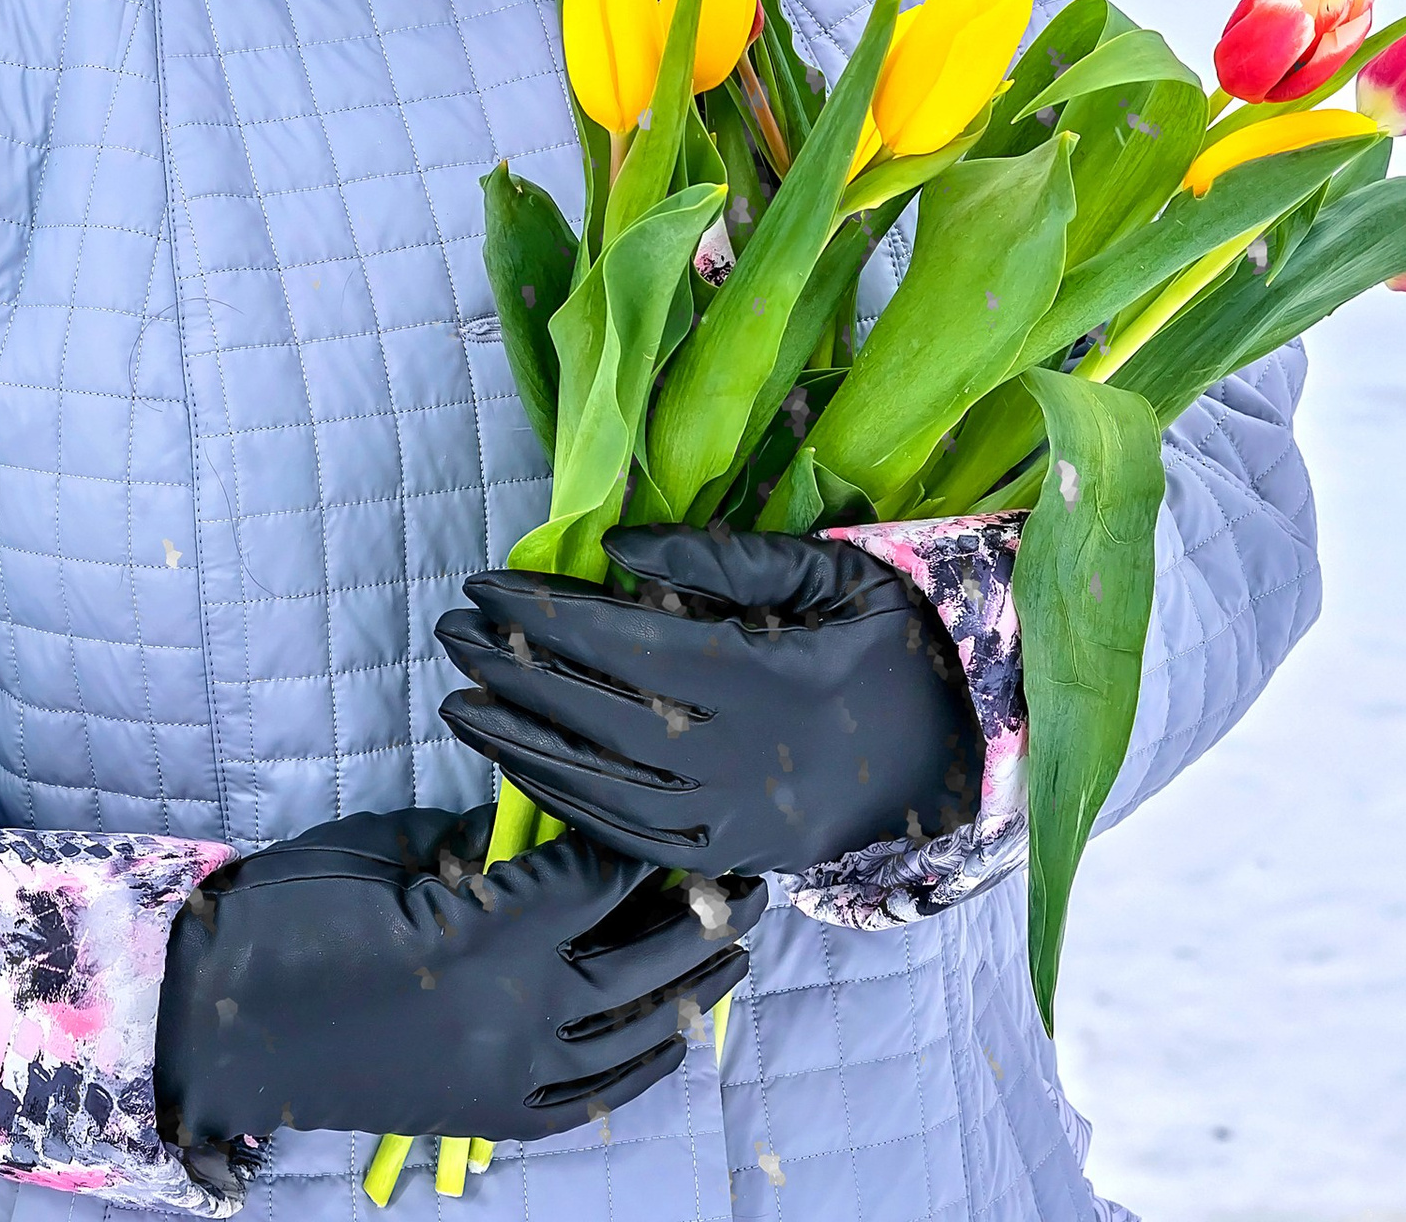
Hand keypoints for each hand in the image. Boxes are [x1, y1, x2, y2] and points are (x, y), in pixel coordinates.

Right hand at [152, 801, 759, 1172]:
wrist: (224, 1022)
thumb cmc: (294, 911)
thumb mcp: (392, 851)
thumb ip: (478, 846)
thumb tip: (542, 830)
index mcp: (483, 934)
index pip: (594, 875)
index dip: (638, 837)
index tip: (682, 799)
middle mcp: (511, 1014)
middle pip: (638, 957)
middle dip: (700, 907)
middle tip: (751, 869)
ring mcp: (506, 1075)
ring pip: (632, 1032)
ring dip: (693, 985)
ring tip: (740, 943)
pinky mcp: (489, 1115)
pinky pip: (592, 1097)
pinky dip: (643, 1067)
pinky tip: (679, 1037)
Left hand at [435, 525, 983, 874]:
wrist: (958, 756)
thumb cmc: (892, 641)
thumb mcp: (832, 571)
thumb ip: (726, 557)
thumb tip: (617, 549)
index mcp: (761, 675)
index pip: (624, 641)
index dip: (545, 612)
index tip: (483, 581)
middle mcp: (735, 756)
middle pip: (595, 712)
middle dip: (512, 669)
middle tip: (447, 627)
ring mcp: (727, 818)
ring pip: (597, 784)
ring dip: (518, 741)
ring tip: (457, 699)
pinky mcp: (725, 855)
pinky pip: (625, 832)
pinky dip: (562, 798)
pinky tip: (518, 763)